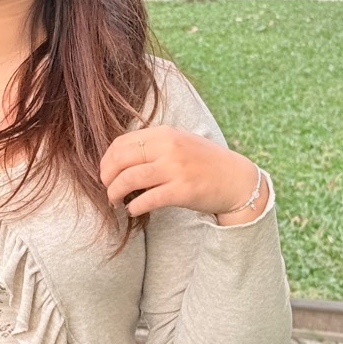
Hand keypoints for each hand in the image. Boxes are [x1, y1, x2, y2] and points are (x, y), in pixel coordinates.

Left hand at [100, 125, 265, 223]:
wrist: (236, 180)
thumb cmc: (203, 162)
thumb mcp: (179, 142)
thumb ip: (153, 145)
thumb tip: (118, 157)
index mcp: (165, 133)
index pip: (121, 143)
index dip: (106, 160)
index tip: (105, 172)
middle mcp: (169, 148)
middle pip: (120, 160)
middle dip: (106, 177)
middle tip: (106, 188)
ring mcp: (176, 169)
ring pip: (129, 179)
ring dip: (115, 193)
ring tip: (114, 201)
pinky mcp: (182, 191)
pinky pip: (147, 200)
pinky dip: (134, 207)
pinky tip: (133, 210)